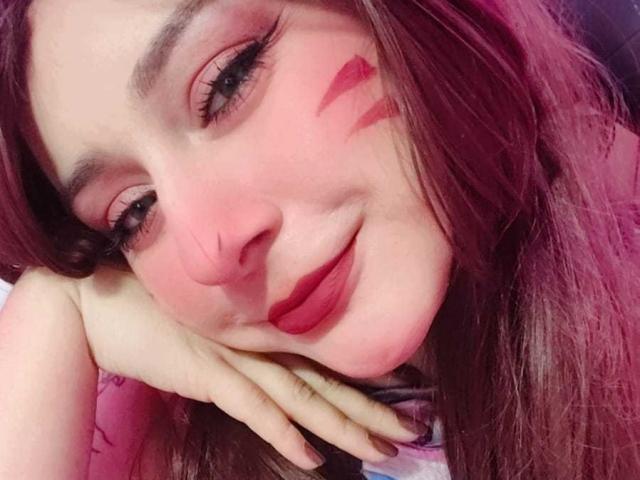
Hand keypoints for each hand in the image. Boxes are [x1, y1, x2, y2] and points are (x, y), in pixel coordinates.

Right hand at [74, 267, 422, 468]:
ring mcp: (236, 358)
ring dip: (343, 425)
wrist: (99, 302)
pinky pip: (255, 410)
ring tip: (381, 447)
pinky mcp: (208, 375)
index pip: (323, 356)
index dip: (364, 375)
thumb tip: (264, 360)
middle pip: (324, 380)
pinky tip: (311, 459)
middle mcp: (258, 342)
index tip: (405, 389)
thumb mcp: (208, 325)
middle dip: (369, 408)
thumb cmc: (152, 310)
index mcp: (260, 330)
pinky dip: (284, 434)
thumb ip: (239, 339)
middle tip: (411, 430)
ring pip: (302, 396)